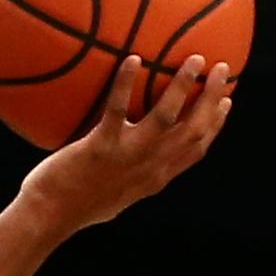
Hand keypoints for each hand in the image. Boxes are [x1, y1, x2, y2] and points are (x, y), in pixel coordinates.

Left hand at [19, 54, 231, 233]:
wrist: (49, 217)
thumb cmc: (74, 205)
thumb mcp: (114, 195)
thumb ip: (129, 175)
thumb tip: (130, 159)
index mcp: (155, 178)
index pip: (196, 149)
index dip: (216, 124)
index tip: (226, 101)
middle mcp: (149, 167)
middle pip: (194, 129)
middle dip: (212, 98)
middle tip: (222, 69)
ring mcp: (127, 156)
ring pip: (167, 116)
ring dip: (183, 86)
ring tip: (194, 59)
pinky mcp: (101, 146)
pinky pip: (116, 108)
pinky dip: (125, 82)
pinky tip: (132, 59)